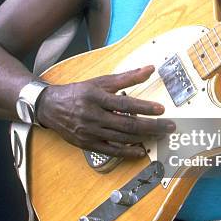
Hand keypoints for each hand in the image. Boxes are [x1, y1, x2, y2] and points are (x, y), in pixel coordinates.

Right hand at [36, 65, 174, 156]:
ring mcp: (90, 132)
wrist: (51, 107)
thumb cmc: (80, 92)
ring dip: (143, 138)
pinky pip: (111, 151)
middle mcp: (93, 116)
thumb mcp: (101, 81)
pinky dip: (128, 152)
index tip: (161, 109)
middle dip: (151, 126)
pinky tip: (141, 150)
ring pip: (122, 139)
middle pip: (127, 124)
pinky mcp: (88, 145)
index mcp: (96, 97)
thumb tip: (150, 69)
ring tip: (159, 135)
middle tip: (169, 126)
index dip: (144, 108)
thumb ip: (127, 77)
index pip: (125, 104)